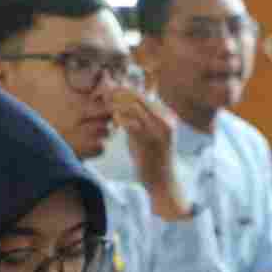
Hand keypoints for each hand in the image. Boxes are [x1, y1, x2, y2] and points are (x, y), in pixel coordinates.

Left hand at [107, 88, 188, 220]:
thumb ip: (137, 116)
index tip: (107, 95)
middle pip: (135, 94)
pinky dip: (118, 120)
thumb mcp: (148, 132)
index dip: (121, 90)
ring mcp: (158, 129)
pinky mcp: (149, 140)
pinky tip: (115, 127)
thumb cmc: (152, 157)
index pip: (141, 92)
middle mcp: (165, 119)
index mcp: (168, 115)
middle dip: (115, 95)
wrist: (163, 182)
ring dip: (114, 106)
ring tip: (109, 115)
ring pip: (131, 105)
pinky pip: (128, 121)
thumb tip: (118, 96)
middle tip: (103, 101)